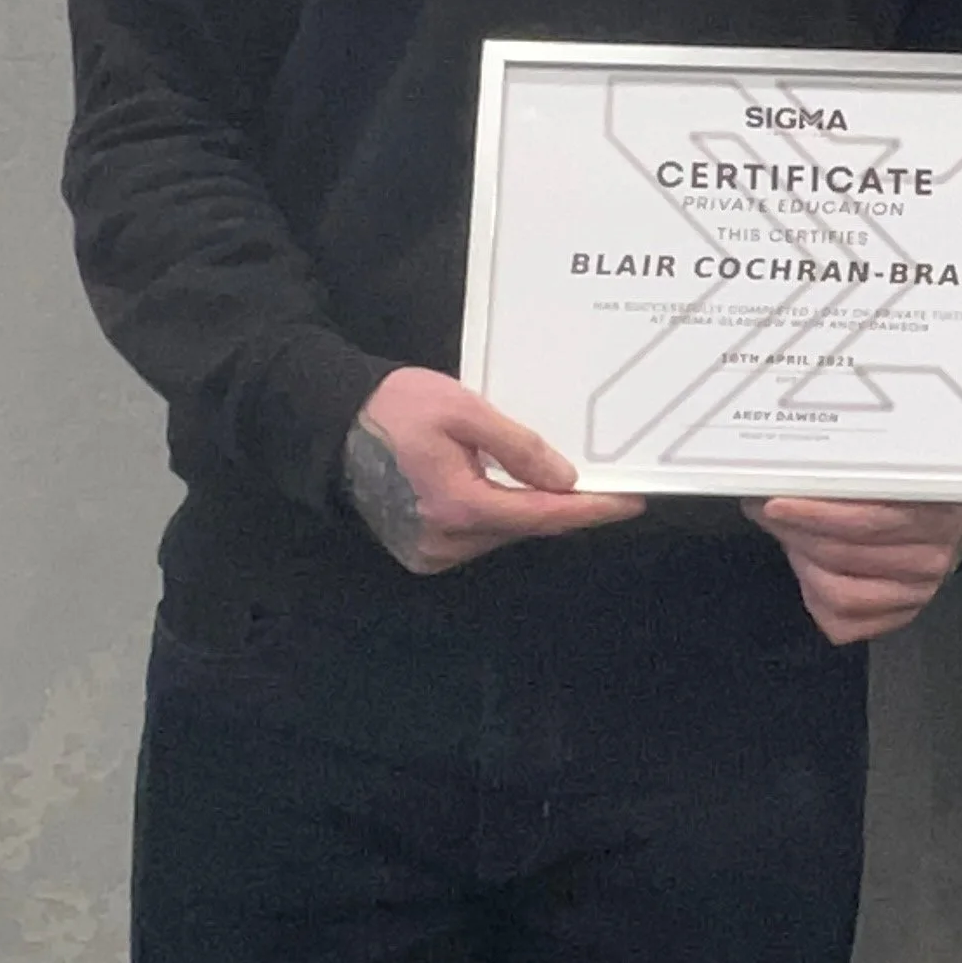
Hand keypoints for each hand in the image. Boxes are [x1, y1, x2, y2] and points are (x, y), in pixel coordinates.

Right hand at [343, 369, 643, 574]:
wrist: (330, 425)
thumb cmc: (395, 408)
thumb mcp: (462, 410)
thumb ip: (516, 446)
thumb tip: (564, 479)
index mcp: (458, 507)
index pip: (542, 516)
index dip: (590, 509)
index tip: (631, 502)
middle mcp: (446, 542)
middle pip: (522, 527)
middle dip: (557, 504)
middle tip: (593, 478)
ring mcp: (430, 553)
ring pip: (501, 532)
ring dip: (524, 507)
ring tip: (541, 475)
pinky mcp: (420, 552)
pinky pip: (476, 535)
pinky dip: (496, 513)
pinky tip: (500, 487)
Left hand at [744, 498, 961, 646]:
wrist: (952, 524)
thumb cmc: (911, 493)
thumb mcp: (892, 473)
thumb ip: (845, 477)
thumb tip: (780, 479)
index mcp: (934, 513)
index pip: (866, 521)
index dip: (815, 515)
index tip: (776, 505)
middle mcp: (931, 558)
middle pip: (844, 556)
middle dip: (798, 534)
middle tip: (771, 514)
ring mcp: (918, 594)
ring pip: (840, 595)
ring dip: (804, 566)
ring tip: (792, 540)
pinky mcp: (900, 619)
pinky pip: (842, 624)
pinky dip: (814, 599)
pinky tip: (811, 571)